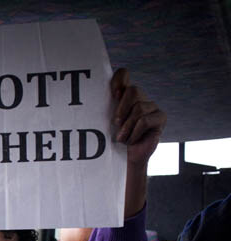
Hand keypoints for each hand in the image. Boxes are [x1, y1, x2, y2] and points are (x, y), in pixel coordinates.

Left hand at [110, 68, 166, 216]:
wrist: (123, 160)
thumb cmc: (109, 140)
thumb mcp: (102, 123)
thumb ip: (100, 108)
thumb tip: (86, 99)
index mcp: (123, 95)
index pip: (124, 74)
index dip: (119, 79)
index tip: (113, 94)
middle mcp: (139, 97)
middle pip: (134, 90)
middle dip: (122, 108)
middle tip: (115, 123)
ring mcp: (152, 106)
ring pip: (139, 108)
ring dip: (126, 127)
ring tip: (121, 138)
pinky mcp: (160, 117)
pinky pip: (145, 120)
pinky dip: (134, 133)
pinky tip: (132, 140)